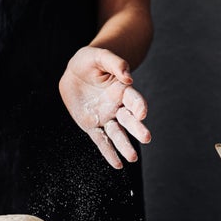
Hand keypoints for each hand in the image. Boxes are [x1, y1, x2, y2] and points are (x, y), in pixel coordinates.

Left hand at [59, 46, 150, 168]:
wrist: (74, 72)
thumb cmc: (89, 61)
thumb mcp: (99, 56)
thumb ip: (115, 64)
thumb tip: (128, 77)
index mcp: (121, 89)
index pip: (133, 99)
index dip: (138, 106)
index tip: (141, 113)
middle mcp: (116, 106)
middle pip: (128, 119)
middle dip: (136, 128)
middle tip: (146, 138)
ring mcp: (105, 117)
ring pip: (116, 134)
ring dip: (124, 145)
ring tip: (132, 158)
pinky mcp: (92, 126)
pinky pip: (101, 141)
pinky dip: (109, 153)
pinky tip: (118, 165)